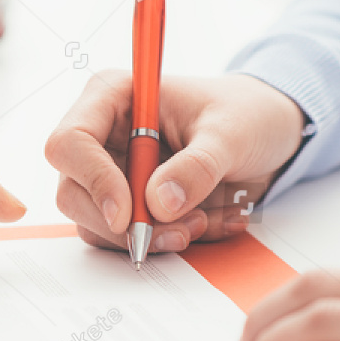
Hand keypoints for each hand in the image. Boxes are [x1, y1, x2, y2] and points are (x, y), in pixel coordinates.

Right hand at [44, 72, 305, 253]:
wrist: (269, 134)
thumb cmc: (247, 113)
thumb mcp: (232, 133)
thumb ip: (197, 166)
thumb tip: (159, 204)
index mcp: (112, 98)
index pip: (70, 142)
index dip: (93, 181)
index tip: (128, 214)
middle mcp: (102, 138)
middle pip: (73, 192)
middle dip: (125, 223)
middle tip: (179, 231)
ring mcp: (112, 174)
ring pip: (97, 224)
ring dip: (150, 237)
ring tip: (203, 223)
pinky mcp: (129, 205)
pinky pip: (129, 238)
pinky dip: (168, 241)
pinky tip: (208, 222)